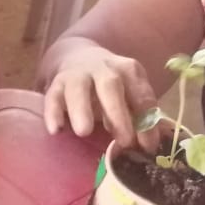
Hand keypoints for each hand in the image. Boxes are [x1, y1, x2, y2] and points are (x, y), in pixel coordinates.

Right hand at [43, 43, 159, 150]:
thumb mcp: (129, 94)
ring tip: (84, 132)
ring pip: (79, 88)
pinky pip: (53, 96)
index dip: (146, 122)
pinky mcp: (57, 83)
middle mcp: (104, 69)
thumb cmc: (111, 86)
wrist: (79, 57)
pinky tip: (56, 129)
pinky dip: (53, 112)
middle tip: (124, 141)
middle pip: (111, 86)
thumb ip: (139, 116)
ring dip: (82, 109)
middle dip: (118, 114)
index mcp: (129, 71)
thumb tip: (150, 145)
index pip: (141, 96)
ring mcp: (78, 74)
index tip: (148, 147)